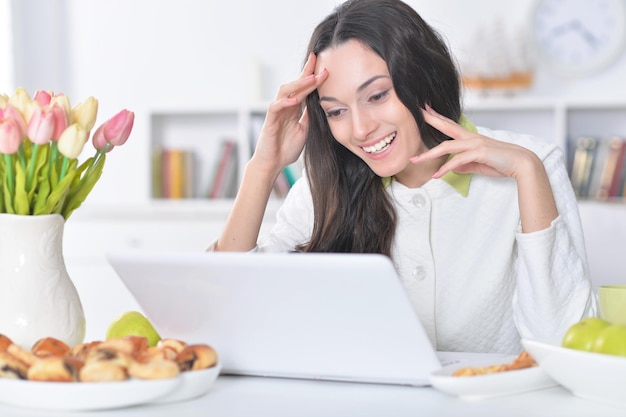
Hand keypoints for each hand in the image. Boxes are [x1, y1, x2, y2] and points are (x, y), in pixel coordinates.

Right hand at [252, 53, 327, 175]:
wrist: (272, 164)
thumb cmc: (286, 148)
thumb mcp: (304, 130)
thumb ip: (309, 116)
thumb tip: (320, 104)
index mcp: (293, 109)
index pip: (303, 88)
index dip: (311, 75)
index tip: (323, 64)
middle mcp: (284, 107)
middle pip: (295, 85)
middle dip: (306, 73)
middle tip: (318, 61)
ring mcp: (276, 113)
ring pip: (285, 92)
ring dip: (298, 84)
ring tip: (312, 78)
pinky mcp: (269, 122)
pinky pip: (275, 108)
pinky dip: (285, 103)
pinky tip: (295, 100)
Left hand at [410, 105, 539, 180]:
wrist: (521, 164)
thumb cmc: (502, 163)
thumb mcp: (479, 164)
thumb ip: (465, 165)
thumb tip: (453, 168)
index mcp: (471, 138)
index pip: (451, 125)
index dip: (438, 118)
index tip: (426, 110)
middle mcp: (472, 137)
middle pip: (446, 126)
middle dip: (431, 119)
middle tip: (417, 112)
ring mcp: (475, 143)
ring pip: (447, 146)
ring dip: (429, 154)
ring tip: (416, 160)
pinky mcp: (479, 153)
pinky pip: (458, 161)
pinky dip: (446, 168)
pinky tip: (437, 175)